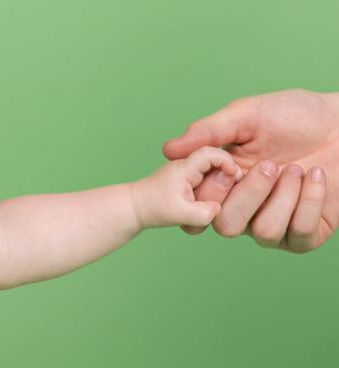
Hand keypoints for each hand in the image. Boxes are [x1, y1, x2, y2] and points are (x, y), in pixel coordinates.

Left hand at [130, 147, 244, 230]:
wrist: (132, 209)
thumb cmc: (151, 207)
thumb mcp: (178, 213)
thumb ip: (201, 214)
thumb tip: (219, 211)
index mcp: (186, 167)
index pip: (211, 153)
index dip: (227, 161)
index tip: (235, 175)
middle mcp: (189, 166)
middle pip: (217, 162)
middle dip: (227, 176)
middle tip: (234, 191)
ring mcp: (189, 173)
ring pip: (213, 173)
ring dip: (220, 186)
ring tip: (219, 202)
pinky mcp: (189, 182)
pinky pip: (207, 182)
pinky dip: (212, 193)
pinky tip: (209, 207)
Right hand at [161, 89, 338, 251]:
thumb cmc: (297, 116)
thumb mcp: (248, 115)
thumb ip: (209, 131)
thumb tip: (168, 149)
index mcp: (225, 184)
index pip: (196, 210)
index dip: (205, 197)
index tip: (225, 169)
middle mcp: (246, 210)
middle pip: (225, 226)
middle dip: (249, 195)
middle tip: (269, 164)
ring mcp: (276, 224)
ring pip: (263, 233)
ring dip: (284, 196)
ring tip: (299, 167)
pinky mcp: (305, 234)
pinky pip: (297, 234)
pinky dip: (308, 202)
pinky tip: (316, 177)